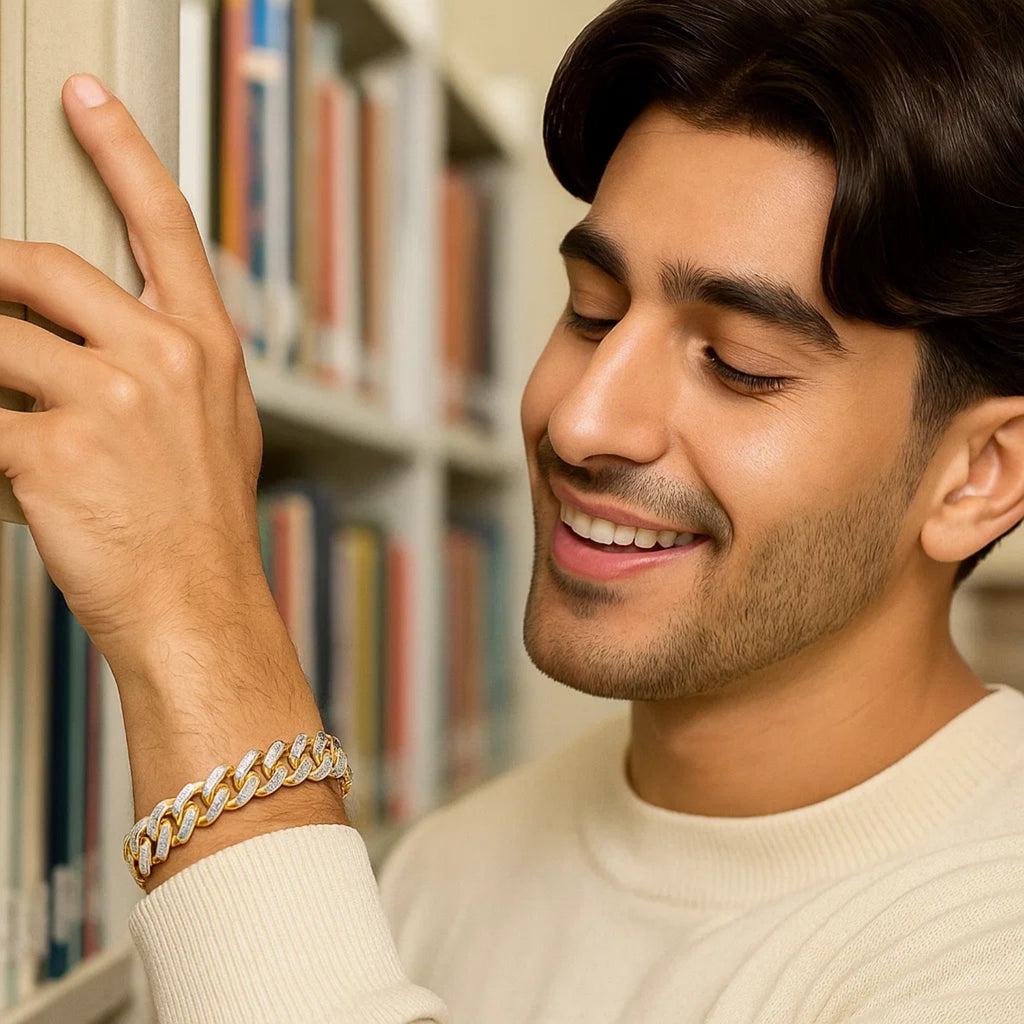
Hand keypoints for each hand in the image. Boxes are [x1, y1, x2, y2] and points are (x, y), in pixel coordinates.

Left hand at [0, 74, 264, 665]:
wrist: (197, 603)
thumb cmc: (204, 522)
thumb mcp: (216, 422)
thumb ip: (171, 361)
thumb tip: (107, 329)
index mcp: (205, 347)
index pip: (164, 224)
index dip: (122, 152)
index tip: (88, 103)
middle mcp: (162, 359)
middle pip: (41, 267)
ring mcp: (107, 400)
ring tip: (6, 396)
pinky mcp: (50, 450)